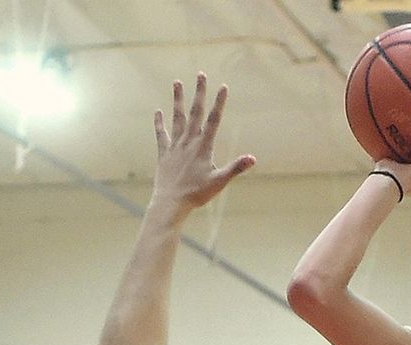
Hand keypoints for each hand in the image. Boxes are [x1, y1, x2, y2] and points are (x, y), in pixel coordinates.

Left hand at [151, 73, 254, 216]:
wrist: (170, 203)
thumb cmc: (197, 194)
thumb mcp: (219, 181)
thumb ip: (236, 168)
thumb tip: (253, 158)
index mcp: (203, 147)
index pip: (213, 120)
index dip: (219, 103)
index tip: (223, 86)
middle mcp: (188, 142)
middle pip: (195, 112)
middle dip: (199, 93)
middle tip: (201, 74)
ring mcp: (175, 146)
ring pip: (177, 118)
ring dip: (177, 100)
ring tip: (177, 82)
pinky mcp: (164, 154)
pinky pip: (161, 134)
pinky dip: (159, 123)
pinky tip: (158, 111)